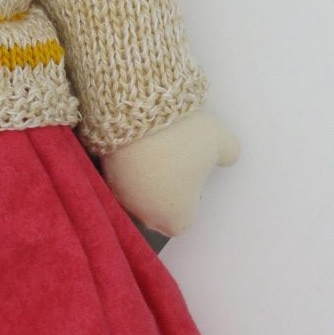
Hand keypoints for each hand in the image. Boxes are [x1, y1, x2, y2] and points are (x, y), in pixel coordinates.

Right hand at [101, 110, 239, 237]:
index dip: (189, 203)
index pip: (182, 223)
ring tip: (156, 150)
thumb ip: (229, 155)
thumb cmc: (184, 138)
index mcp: (174, 217)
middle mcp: (144, 214)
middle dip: (165, 194)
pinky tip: (139, 144)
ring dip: (145, 181)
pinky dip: (129, 167)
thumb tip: (226, 158)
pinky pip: (120, 178)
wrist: (137, 111)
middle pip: (156, 213)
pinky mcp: (104, 173)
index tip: (192, 180)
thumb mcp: (223, 143)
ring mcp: (121, 195)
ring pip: (136, 196)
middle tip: (175, 164)